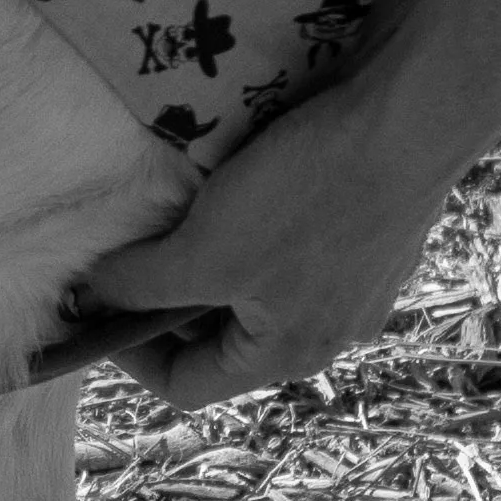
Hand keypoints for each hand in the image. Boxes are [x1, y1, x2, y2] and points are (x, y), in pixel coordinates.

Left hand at [58, 42, 496, 408]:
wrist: (413, 116)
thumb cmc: (310, 194)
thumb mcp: (207, 248)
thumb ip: (139, 283)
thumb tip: (89, 297)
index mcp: (287, 353)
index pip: (186, 384)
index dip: (125, 353)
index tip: (87, 304)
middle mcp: (328, 328)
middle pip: (222, 334)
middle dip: (166, 296)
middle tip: (123, 249)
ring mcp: (354, 278)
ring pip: (256, 283)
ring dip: (208, 254)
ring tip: (173, 210)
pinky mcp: (367, 226)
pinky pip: (292, 240)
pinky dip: (252, 221)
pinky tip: (233, 176)